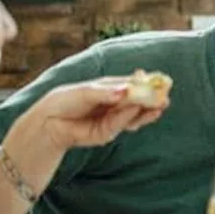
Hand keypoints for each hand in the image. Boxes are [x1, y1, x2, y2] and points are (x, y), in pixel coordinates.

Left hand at [9, 77, 167, 151]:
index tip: (161, 80)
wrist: (49, 123)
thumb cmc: (65, 100)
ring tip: (159, 106)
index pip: (132, 84)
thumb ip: (106, 92)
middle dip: (152, 99)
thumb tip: (126, 91)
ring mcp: (112, 118)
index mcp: (111, 89)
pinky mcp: (108, 133)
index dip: (147, 83)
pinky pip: (121, 124)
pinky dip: (129, 118)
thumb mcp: (86, 91)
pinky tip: (138, 111)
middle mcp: (115, 103)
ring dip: (147, 111)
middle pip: (138, 101)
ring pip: (134, 115)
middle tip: (165, 97)